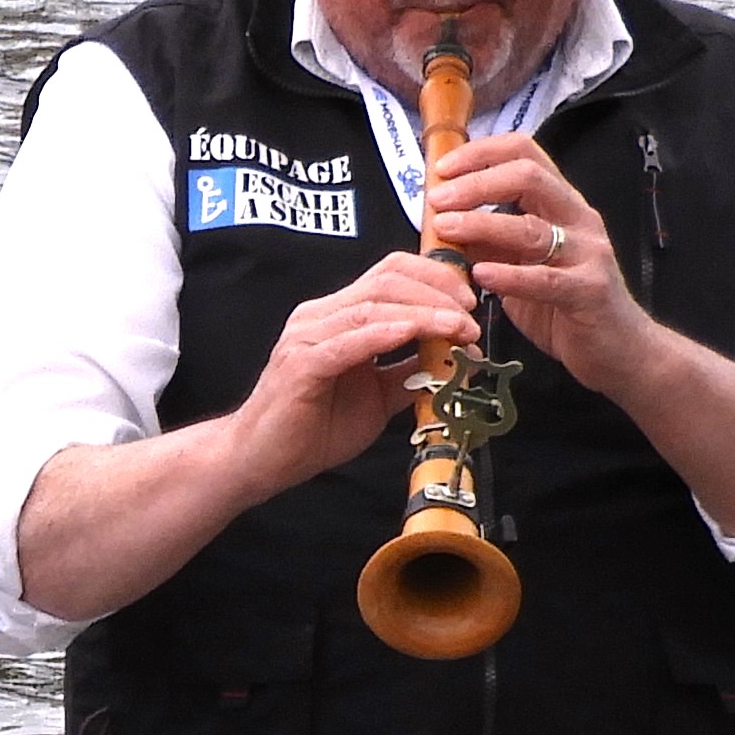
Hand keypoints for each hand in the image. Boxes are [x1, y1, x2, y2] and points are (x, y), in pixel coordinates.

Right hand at [212, 252, 482, 498]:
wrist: (261, 461)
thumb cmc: (314, 428)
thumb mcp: (379, 396)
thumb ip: (410, 372)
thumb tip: (458, 358)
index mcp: (337, 315)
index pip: (391, 273)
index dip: (436, 278)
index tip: (472, 302)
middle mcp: (319, 315)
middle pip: (387, 280)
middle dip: (438, 292)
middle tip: (473, 315)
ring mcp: (307, 336)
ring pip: (374, 306)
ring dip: (424, 314)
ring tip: (459, 329)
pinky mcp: (301, 364)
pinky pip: (350, 341)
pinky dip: (385, 334)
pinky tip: (413, 334)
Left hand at [421, 130, 650, 381]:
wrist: (620, 351)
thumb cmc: (566, 308)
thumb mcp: (521, 268)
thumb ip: (491, 245)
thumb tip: (444, 224)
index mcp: (561, 205)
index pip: (524, 154)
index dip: (482, 154)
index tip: (442, 168)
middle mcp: (578, 219)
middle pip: (528, 177)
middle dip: (477, 182)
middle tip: (438, 198)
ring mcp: (588, 253)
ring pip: (532, 227)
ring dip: (482, 223)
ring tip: (445, 228)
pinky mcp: (590, 290)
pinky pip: (545, 279)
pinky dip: (509, 275)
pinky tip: (480, 274)